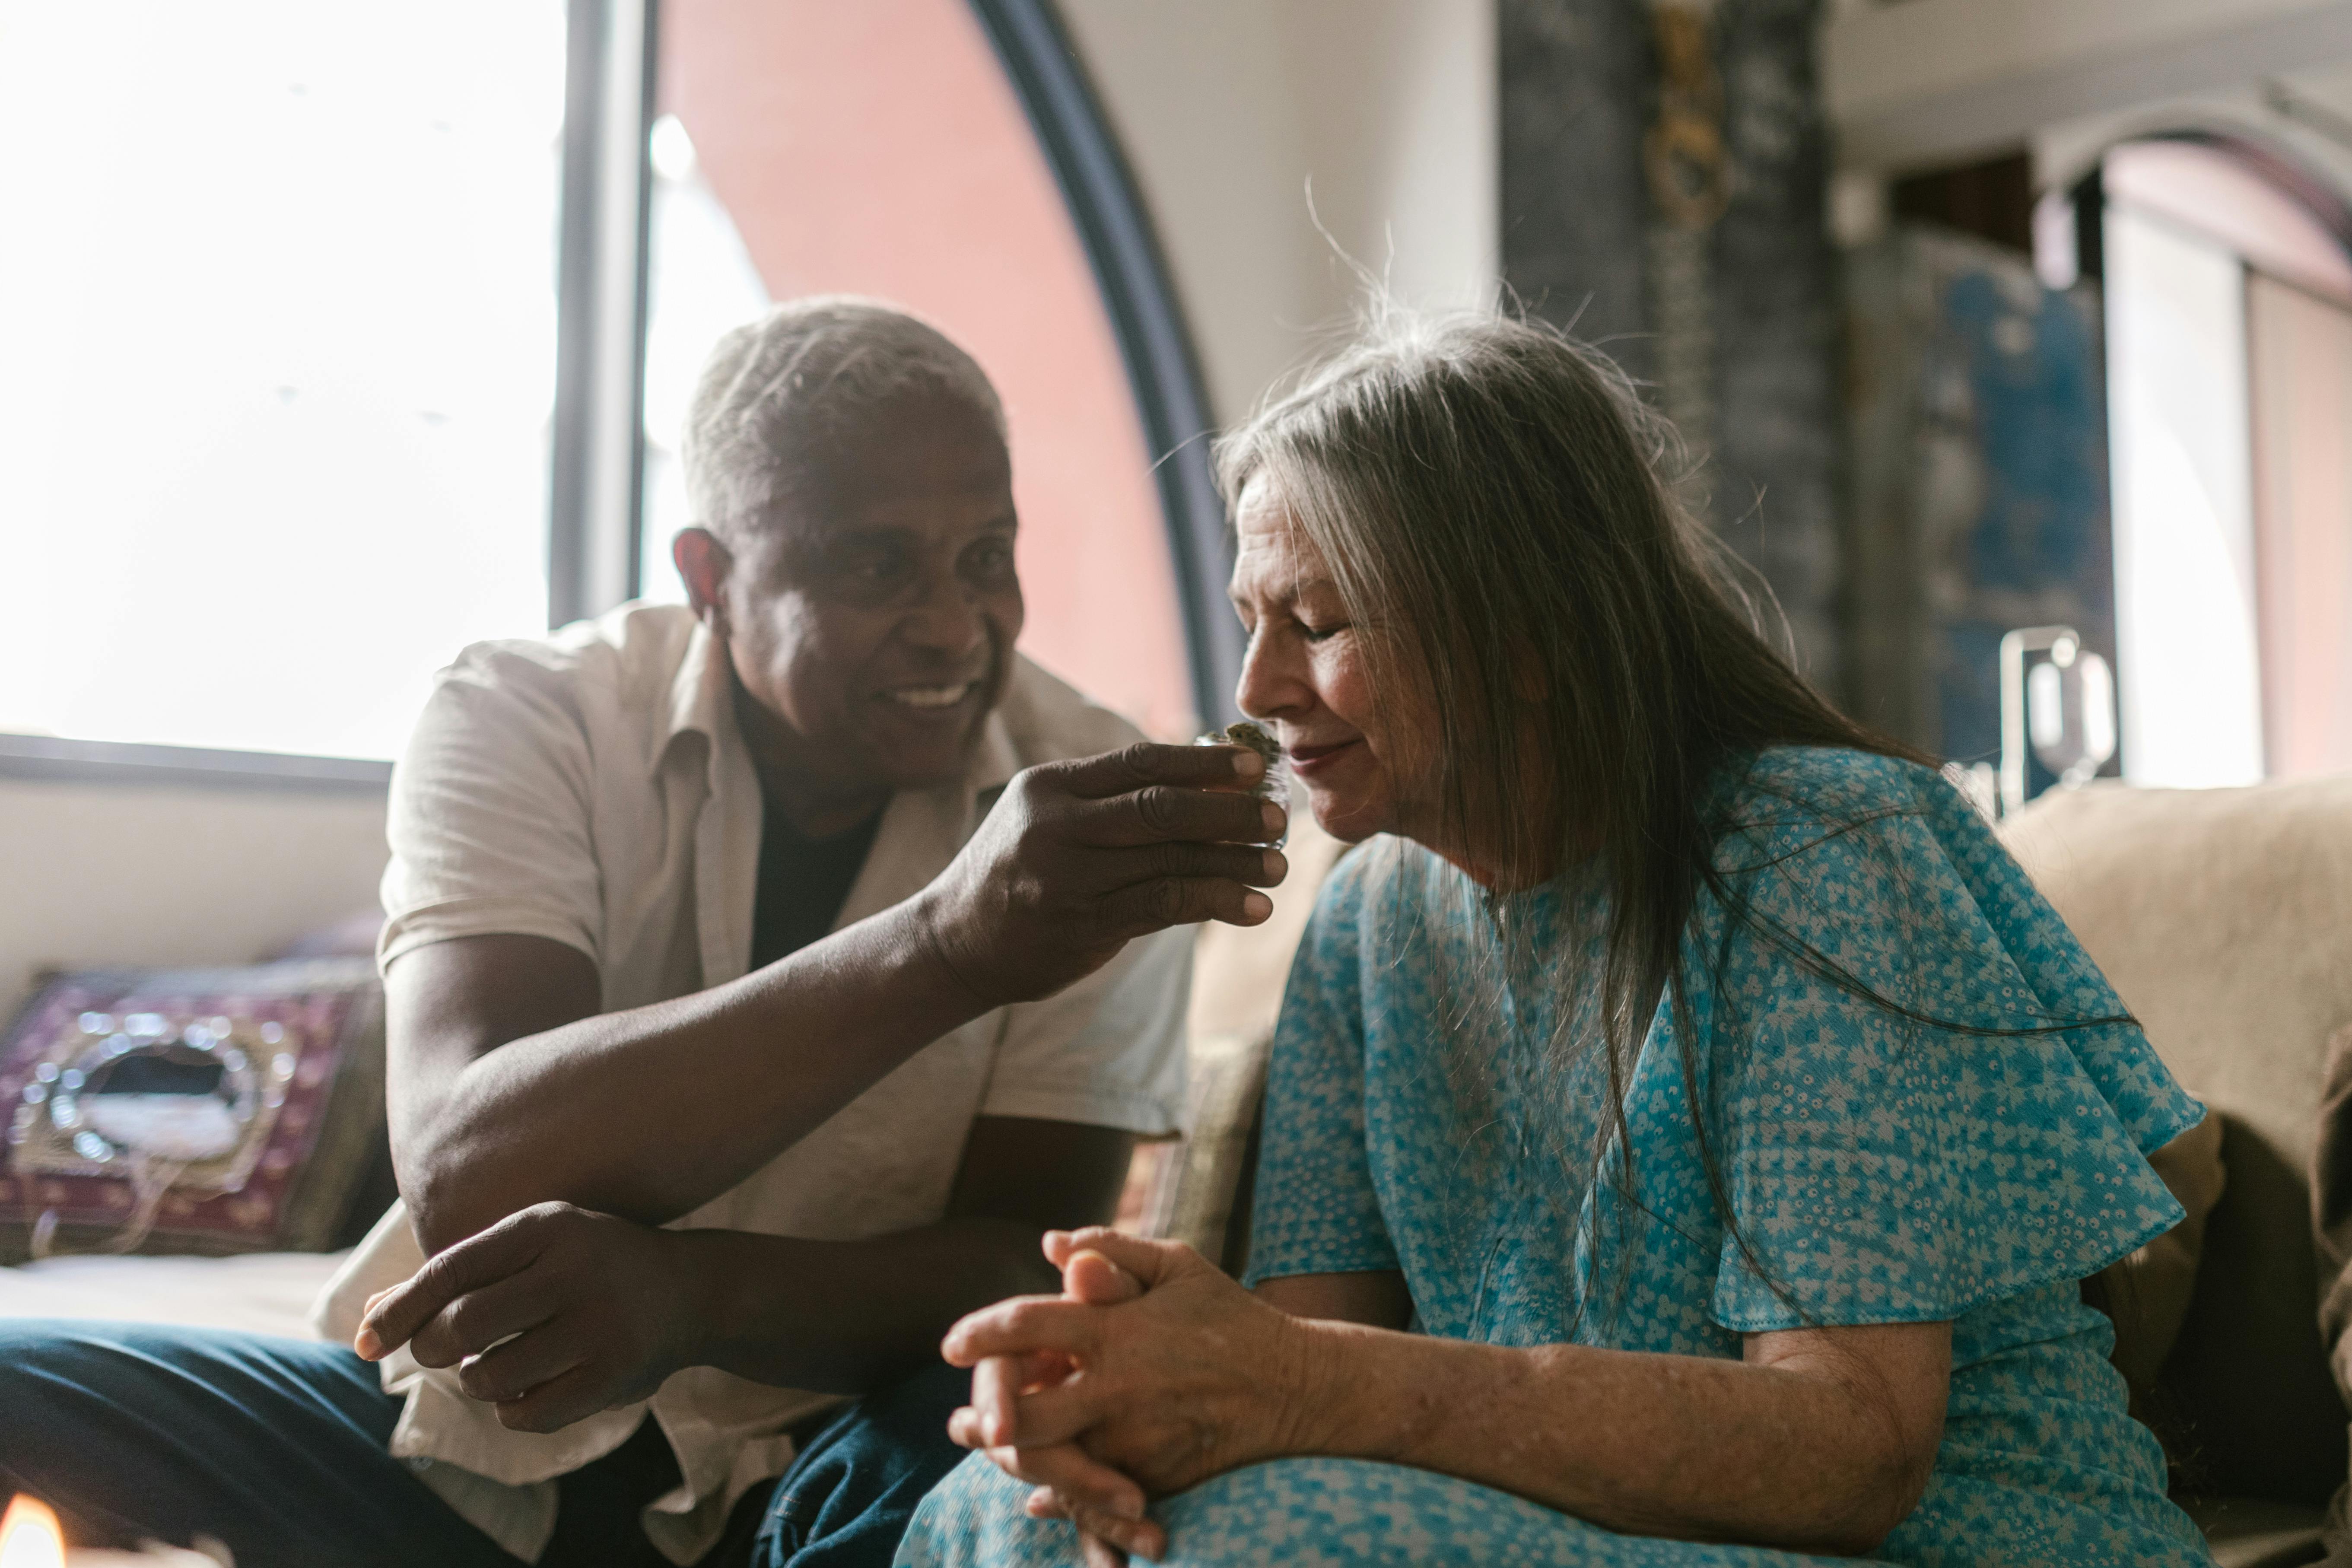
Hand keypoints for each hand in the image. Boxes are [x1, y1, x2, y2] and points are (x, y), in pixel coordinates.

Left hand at [354, 1202, 707, 1432]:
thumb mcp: (531, 1248)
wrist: (690, 1290)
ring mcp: (600, 1325)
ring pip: (489, 1376)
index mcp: (548, 1225)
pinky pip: (526, 1413)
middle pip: (462, 1327)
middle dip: (435, 1348)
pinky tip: (529, 1387)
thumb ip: (454, 1276)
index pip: (448, 1271)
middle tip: (444, 1350)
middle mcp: (576, 1270)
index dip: (397, 1311)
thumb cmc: (588, 1265)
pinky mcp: (615, 1376)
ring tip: (496, 1364)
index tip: (361, 1343)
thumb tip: (365, 1319)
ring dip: (476, 1380)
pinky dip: (510, 1409)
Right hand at [914, 743, 1286, 1008]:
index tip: (1256, 766)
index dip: (1203, 762)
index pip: (1139, 762)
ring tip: (1278, 866)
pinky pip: (1163, 906)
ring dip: (1234, 862)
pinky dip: (1214, 902)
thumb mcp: (1048, 818)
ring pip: (1169, 860)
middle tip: (1279, 817)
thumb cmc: (1018, 872)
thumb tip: (1211, 786)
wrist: (952, 942)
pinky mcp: (1081, 925)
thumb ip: (1111, 801)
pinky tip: (1252, 908)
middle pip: (1160, 808)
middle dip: (1228, 811)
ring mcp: (1067, 877)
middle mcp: (1056, 825)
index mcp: (1051, 787)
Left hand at [944, 1229, 1318, 1503]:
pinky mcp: (1154, 1475)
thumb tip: (1049, 1243)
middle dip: (984, 1417)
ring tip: (987, 1446)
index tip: (949, 1344)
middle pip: (1027, 1413)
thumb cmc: (1232, 1317)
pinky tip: (1033, 1487)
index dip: (981, 1333)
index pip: (1029, 1326)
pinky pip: (1092, 1494)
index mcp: (1121, 1329)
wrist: (1296, 1389)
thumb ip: (1112, 1249)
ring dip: (1010, 1458)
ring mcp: (1137, 1439)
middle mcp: (1122, 1387)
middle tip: (959, 1419)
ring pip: (1053, 1462)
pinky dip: (1060, 1494)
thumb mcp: (1179, 1266)